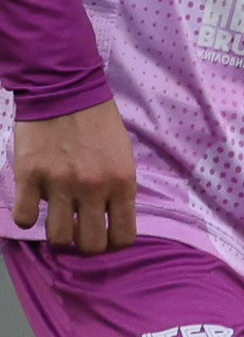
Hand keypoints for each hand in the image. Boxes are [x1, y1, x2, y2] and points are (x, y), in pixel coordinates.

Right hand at [11, 100, 134, 253]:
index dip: (113, 243)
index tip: (105, 236)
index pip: (123, 237)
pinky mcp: (30, 176)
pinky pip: (26, 218)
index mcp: (122, 183)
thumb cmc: (98, 124)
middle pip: (90, 245)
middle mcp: (93, 188)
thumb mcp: (123, 157)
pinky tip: (33, 205)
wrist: (65, 91)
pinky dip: (28, 217)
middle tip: (78, 230)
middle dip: (85, 244)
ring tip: (57, 218)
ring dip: (57, 233)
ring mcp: (60, 184)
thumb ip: (118, 188)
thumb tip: (110, 218)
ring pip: (59, 237)